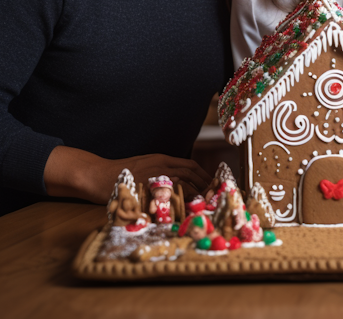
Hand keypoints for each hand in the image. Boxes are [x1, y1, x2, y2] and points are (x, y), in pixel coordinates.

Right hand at [44, 146, 212, 204]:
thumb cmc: (122, 173)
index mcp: (162, 160)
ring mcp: (152, 177)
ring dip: (193, 195)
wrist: (98, 175)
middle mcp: (160, 166)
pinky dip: (174, 206)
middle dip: (203, 185)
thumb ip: (163, 173)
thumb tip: (180, 184)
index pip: (190, 165)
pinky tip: (181, 214)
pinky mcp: (144, 189)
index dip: (203, 175)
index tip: (212, 184)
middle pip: (189, 174)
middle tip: (212, 197)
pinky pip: (162, 199)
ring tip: (202, 206)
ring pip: (180, 185)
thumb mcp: (146, 166)